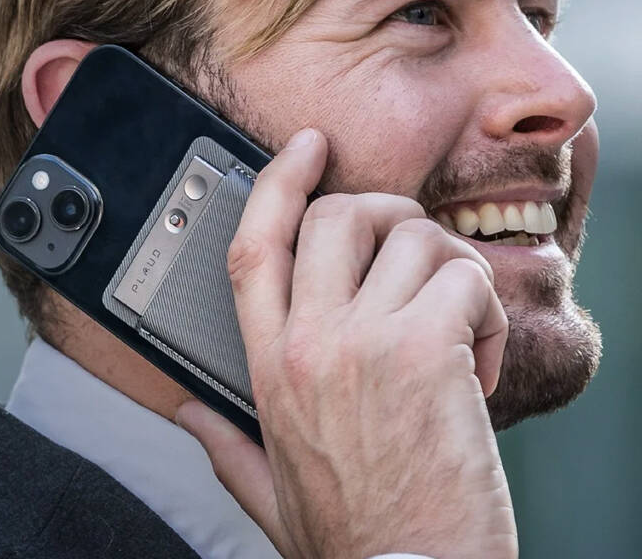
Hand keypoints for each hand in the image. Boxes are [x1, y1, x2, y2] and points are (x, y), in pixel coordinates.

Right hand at [176, 129, 516, 558]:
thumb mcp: (267, 487)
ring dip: (447, 267)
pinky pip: (464, 279)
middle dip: (383, 211)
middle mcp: (310, 344)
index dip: (276, 183)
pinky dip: (485, 306)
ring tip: (454, 323)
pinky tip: (477, 356)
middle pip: (336, 216)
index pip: (255, 247)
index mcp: (270, 367)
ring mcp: (366, 343)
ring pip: (412, 236)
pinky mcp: (426, 353)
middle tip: (410, 247)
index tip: (305, 149)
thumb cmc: (351, 532)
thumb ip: (220, 444)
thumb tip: (186, 414)